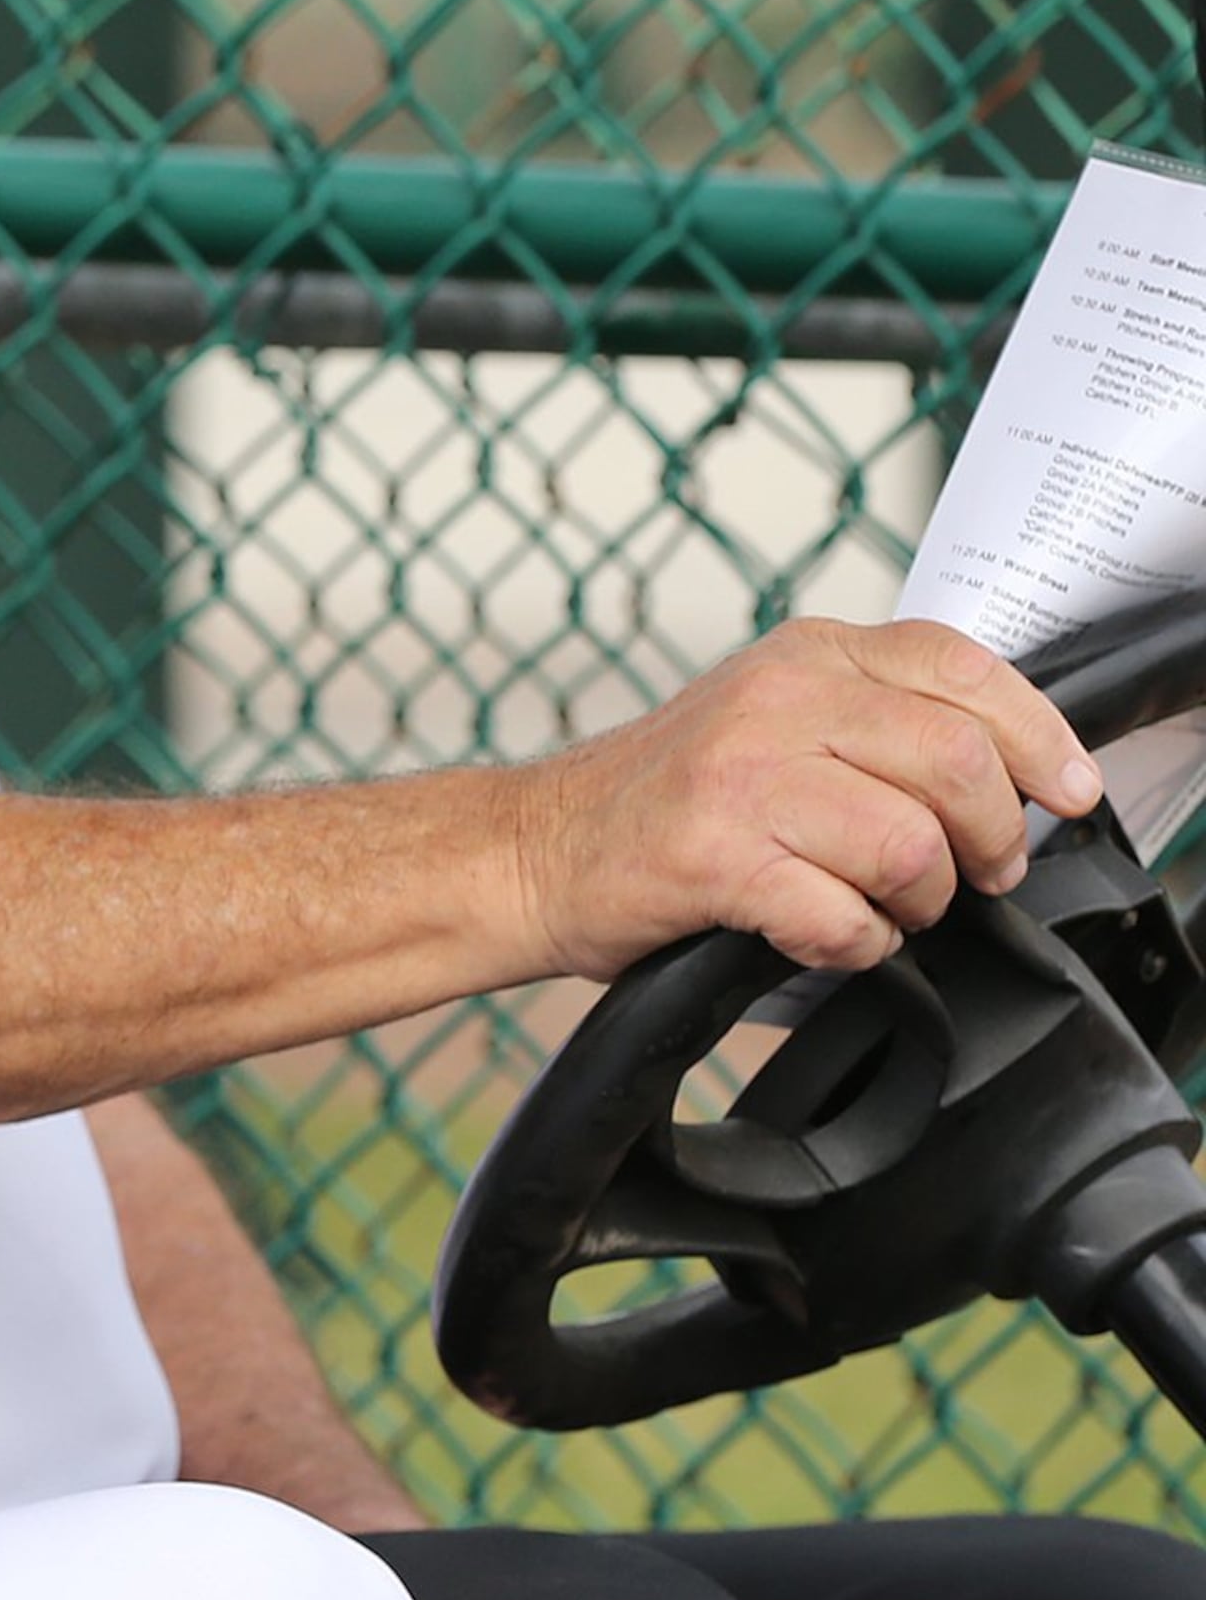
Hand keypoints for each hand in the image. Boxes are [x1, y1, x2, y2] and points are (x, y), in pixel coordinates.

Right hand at [520, 617, 1106, 980]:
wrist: (532, 848)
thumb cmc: (665, 798)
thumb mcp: (770, 715)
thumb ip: (871, 715)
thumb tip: (1011, 766)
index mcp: (803, 655)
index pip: (961, 670)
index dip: (1038, 736)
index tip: (1067, 791)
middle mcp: (775, 699)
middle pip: (957, 761)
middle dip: (990, 837)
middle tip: (976, 873)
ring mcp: (740, 776)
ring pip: (910, 844)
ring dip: (917, 900)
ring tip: (882, 908)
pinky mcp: (712, 856)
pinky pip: (840, 916)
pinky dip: (852, 944)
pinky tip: (822, 935)